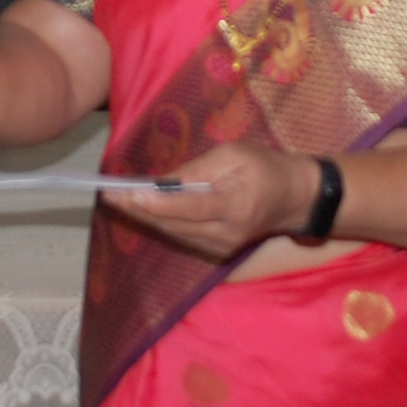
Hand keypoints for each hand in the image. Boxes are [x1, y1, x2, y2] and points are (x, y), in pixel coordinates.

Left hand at [102, 142, 317, 260]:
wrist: (296, 199)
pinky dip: (163, 222)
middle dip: (140, 210)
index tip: (130, 194)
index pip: (191, 207)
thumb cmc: (267, 167)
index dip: (158, 203)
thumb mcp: (236, 154)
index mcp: (236, 205)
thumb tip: (165, 182)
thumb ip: (200, 169)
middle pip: (175, 224)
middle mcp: (226, 233)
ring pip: (174, 233)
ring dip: (146, 217)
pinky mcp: (218, 251)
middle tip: (110, 194)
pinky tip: (143, 209)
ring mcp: (222, 247)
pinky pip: (183, 236)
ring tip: (118, 199)